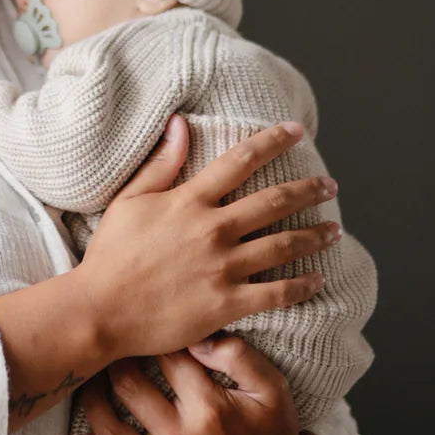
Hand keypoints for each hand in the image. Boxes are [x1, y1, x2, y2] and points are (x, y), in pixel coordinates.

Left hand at [71, 336, 313, 434]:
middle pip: (129, 389)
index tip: (141, 324)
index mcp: (209, 406)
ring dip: (92, 405)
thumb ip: (236, 354)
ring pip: (114, 434)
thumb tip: (196, 336)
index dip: (152, 336)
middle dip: (114, 361)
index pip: (166, 359)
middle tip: (107, 346)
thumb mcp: (271, 386)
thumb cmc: (273, 431)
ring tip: (87, 383)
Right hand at [73, 115, 341, 363]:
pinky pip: (276, 293)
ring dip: (315, 235)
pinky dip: (302, 285)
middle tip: (329, 186)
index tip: (295, 131)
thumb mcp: (128, 200)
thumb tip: (180, 124)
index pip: (240, 160)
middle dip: (308, 190)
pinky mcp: (226, 304)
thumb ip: (160, 164)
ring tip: (334, 230)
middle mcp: (212, 229)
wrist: (100, 310)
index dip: (272, 141)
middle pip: (274, 201)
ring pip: (284, 245)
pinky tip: (318, 279)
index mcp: (189, 201)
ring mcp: (222, 267)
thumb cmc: (109, 255)